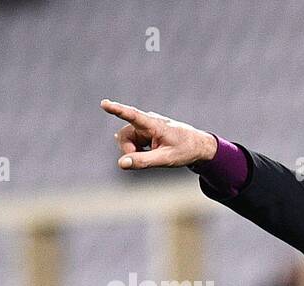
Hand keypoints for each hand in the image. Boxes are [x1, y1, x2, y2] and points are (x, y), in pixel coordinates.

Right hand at [101, 99, 216, 169]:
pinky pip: (133, 141)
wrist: (198, 145)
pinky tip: (146, 151)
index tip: (104, 104)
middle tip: (143, 161)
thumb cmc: (185, 150)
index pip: (132, 116)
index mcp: (154, 125)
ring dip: (135, 151)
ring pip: (127, 139)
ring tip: (153, 155)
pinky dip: (138, 150)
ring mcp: (145, 126)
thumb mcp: (166, 159)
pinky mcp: (145, 131)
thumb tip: (121, 163)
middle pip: (124, 135)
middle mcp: (147, 121)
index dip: (117, 110)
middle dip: (129, 150)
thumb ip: (144, 161)